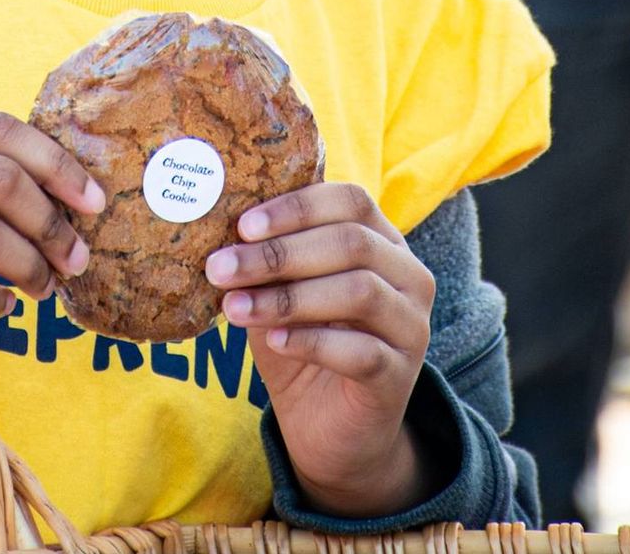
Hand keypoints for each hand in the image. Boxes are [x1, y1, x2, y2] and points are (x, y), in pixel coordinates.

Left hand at [204, 182, 437, 517]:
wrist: (328, 429)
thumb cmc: (300, 341)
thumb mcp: (280, 290)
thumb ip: (266, 258)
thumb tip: (219, 227)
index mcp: (383, 240)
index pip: (351, 201)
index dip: (296, 207)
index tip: (243, 226)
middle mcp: (408, 277)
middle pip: (352, 242)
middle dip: (280, 253)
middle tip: (222, 268)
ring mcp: (411, 327)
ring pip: (360, 291)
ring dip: (288, 297)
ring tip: (236, 307)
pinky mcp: (400, 377)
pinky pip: (360, 351)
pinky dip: (311, 341)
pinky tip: (274, 341)